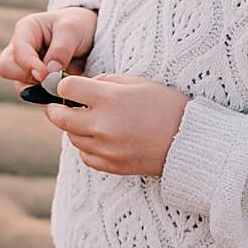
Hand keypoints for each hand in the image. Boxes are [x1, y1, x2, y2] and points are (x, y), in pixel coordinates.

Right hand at [0, 7, 97, 86]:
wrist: (89, 36)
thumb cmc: (77, 26)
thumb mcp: (72, 30)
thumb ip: (60, 50)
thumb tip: (48, 75)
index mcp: (26, 30)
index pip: (17, 51)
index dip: (29, 65)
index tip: (46, 75)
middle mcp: (20, 49)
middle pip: (6, 69)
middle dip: (26, 77)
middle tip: (50, 80)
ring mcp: (25, 67)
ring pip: (19, 85)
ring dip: (39, 90)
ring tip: (61, 86)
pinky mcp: (34, 82)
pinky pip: (33, 95)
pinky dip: (47, 97)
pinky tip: (62, 92)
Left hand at [43, 73, 189, 176]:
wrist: (192, 141)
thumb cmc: (167, 106)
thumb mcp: (138, 82)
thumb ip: (106, 81)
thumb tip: (82, 85)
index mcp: (110, 99)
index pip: (66, 89)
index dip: (63, 85)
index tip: (66, 86)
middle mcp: (103, 125)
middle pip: (59, 117)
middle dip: (56, 109)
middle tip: (59, 105)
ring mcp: (107, 148)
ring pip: (71, 137)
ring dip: (74, 128)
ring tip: (88, 120)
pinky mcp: (112, 166)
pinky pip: (85, 156)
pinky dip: (87, 146)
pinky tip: (99, 138)